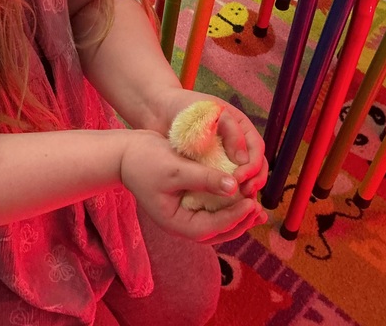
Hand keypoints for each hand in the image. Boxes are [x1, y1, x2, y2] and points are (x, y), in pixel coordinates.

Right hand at [119, 130, 267, 244]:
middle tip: (259, 210)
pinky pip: (213, 210)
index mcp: (175, 222)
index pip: (211, 227)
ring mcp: (184, 213)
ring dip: (237, 218)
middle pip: (217, 232)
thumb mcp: (176, 169)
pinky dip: (228, 206)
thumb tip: (233, 187)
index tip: (250, 203)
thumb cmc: (145, 161)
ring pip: (217, 224)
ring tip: (257, 210)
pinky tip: (241, 197)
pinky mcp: (188, 202)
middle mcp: (181, 222)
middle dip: (239, 223)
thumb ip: (204, 179)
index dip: (233, 217)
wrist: (125, 153)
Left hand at [154, 88, 267, 198]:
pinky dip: (227, 190)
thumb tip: (244, 160)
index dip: (253, 166)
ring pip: (244, 175)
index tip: (239, 178)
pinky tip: (222, 202)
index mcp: (241, 127)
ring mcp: (225, 154)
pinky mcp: (211, 165)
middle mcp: (237, 142)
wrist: (160, 111)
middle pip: (255, 164)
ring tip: (235, 201)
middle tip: (243, 193)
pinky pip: (225, 180)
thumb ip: (230, 132)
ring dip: (243, 188)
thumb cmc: (186, 107)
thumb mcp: (211, 113)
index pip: (257, 149)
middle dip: (253, 180)